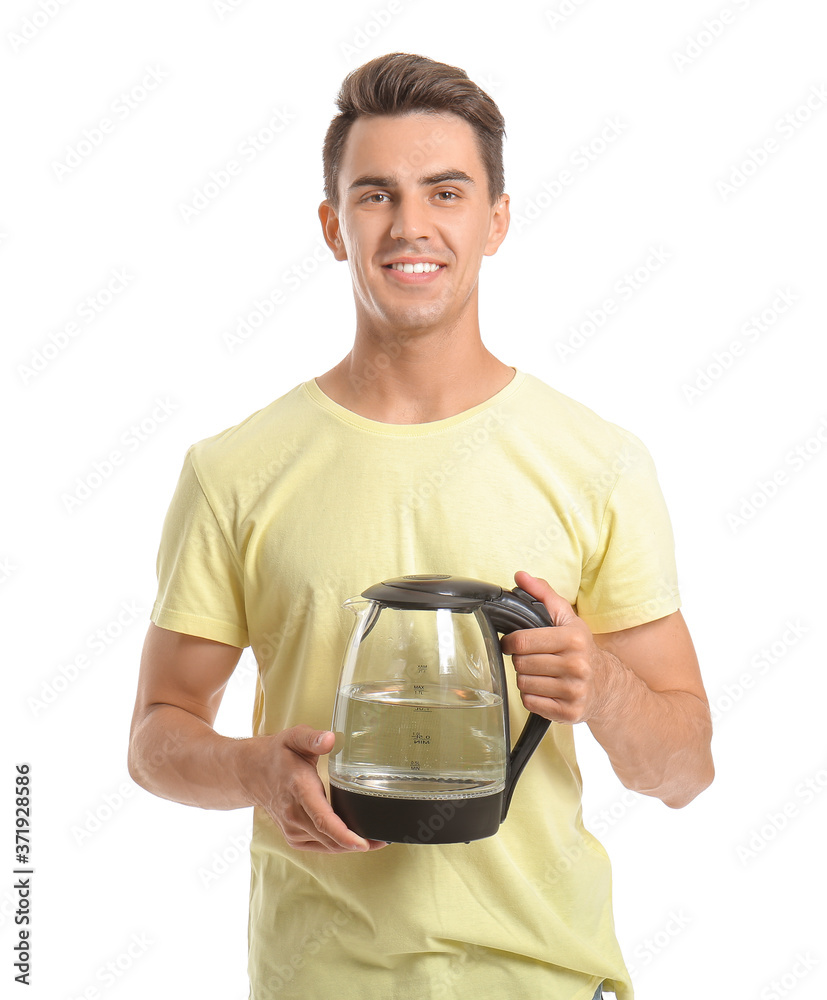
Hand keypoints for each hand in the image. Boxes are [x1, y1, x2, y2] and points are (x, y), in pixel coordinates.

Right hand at [246, 726, 387, 853]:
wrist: (252, 773)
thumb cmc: (277, 754)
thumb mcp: (294, 737)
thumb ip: (312, 738)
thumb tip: (331, 739)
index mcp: (299, 790)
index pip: (322, 818)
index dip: (343, 834)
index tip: (363, 843)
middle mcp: (294, 814)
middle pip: (329, 837)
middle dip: (358, 843)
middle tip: (384, 840)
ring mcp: (292, 829)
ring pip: (326, 845)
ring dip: (349, 846)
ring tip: (375, 841)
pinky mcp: (294, 837)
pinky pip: (320, 846)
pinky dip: (337, 845)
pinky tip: (353, 839)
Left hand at [500, 571, 619, 724]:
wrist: (605, 684)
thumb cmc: (580, 648)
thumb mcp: (566, 617)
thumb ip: (542, 594)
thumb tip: (520, 576)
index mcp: (573, 639)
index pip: (522, 641)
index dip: (510, 642)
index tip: (512, 643)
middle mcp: (577, 666)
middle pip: (520, 664)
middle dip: (521, 660)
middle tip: (533, 658)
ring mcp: (574, 691)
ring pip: (523, 684)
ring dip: (526, 678)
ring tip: (541, 673)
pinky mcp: (569, 712)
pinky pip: (530, 702)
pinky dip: (532, 696)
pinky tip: (546, 688)